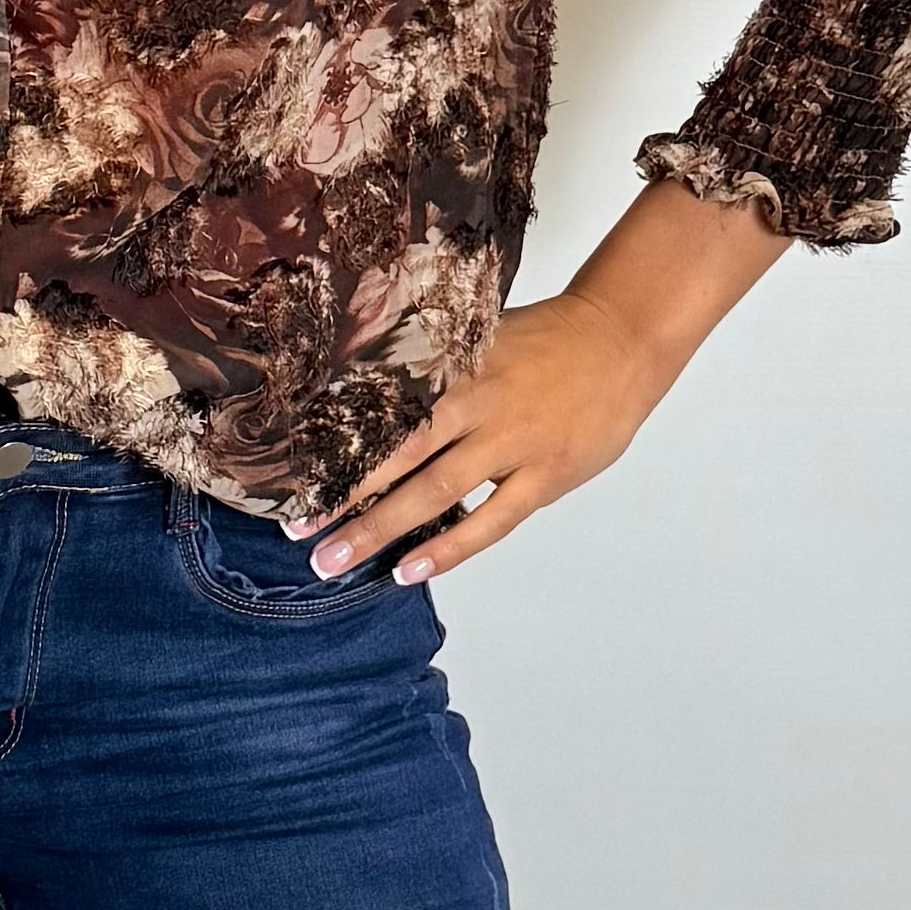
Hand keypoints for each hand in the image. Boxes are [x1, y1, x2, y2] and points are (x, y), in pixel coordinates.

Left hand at [295, 177, 794, 586]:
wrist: (620, 338)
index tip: (289, 473)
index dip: (335, 444)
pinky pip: (490, 521)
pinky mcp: (545, 476)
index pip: (381, 412)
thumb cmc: (541, 340)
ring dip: (381, 530)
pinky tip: (409, 570)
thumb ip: (431, 372)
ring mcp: (512, 444)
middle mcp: (476, 406)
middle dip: (342, 497)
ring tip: (333, 560)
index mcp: (453, 369)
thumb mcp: (479, 340)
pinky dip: (449, 548)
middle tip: (296, 531)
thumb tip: (362, 397)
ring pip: (435, 494)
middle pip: (396, 456)